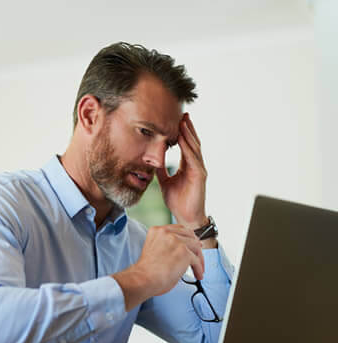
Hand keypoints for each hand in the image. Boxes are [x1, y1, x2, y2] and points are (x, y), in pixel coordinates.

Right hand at [112, 224, 203, 310]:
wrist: (143, 279)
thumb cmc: (146, 270)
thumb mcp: (153, 248)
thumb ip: (166, 244)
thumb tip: (183, 250)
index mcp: (158, 230)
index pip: (179, 229)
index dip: (187, 237)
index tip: (191, 244)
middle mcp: (167, 233)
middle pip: (190, 235)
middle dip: (195, 247)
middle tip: (198, 257)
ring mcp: (177, 242)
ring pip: (196, 247)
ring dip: (199, 259)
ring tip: (199, 269)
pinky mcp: (184, 253)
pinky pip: (197, 260)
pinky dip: (199, 269)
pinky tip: (198, 275)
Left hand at [156, 113, 207, 229]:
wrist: (186, 218)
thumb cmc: (178, 201)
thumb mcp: (165, 182)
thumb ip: (162, 171)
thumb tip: (153, 161)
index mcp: (188, 166)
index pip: (185, 145)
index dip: (181, 132)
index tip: (175, 119)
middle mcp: (195, 165)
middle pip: (192, 142)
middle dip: (187, 127)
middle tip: (182, 112)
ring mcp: (199, 170)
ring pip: (194, 147)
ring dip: (188, 133)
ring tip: (182, 120)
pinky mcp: (199, 176)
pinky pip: (193, 159)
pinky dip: (188, 148)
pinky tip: (182, 138)